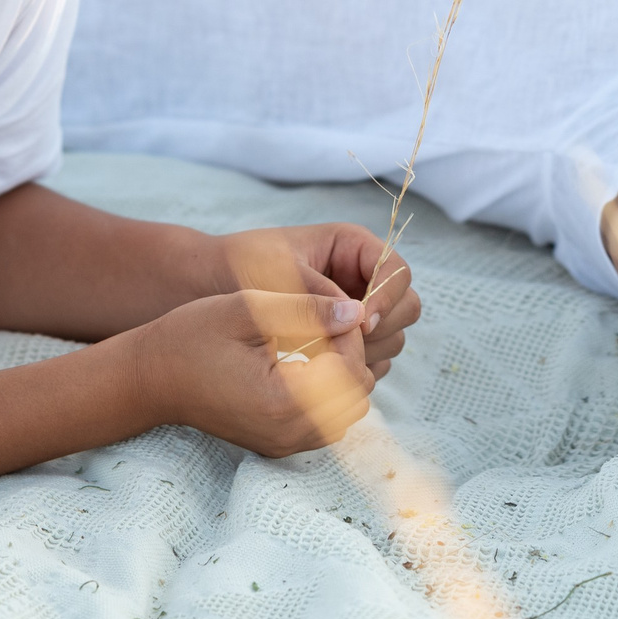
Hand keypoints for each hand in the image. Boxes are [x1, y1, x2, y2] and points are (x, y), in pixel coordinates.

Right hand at [130, 291, 375, 456]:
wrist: (151, 378)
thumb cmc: (193, 337)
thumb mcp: (249, 309)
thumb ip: (306, 309)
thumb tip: (356, 312)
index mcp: (283, 402)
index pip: (351, 370)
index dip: (348, 334)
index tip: (326, 310)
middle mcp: (288, 434)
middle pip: (357, 395)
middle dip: (349, 355)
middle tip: (319, 326)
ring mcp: (283, 445)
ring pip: (347, 413)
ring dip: (340, 376)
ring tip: (311, 344)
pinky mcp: (277, 446)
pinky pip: (325, 424)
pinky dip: (326, 394)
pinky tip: (301, 366)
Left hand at [214, 224, 421, 378]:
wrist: (211, 287)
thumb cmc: (244, 266)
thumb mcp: (280, 274)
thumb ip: (318, 294)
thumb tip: (359, 319)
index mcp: (353, 247)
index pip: (398, 271)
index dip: (387, 296)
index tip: (361, 322)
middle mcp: (362, 279)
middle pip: (406, 306)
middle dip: (383, 327)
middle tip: (348, 344)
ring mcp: (357, 311)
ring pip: (392, 337)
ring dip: (370, 351)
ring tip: (329, 356)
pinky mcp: (346, 340)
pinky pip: (373, 360)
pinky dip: (358, 367)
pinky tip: (326, 371)